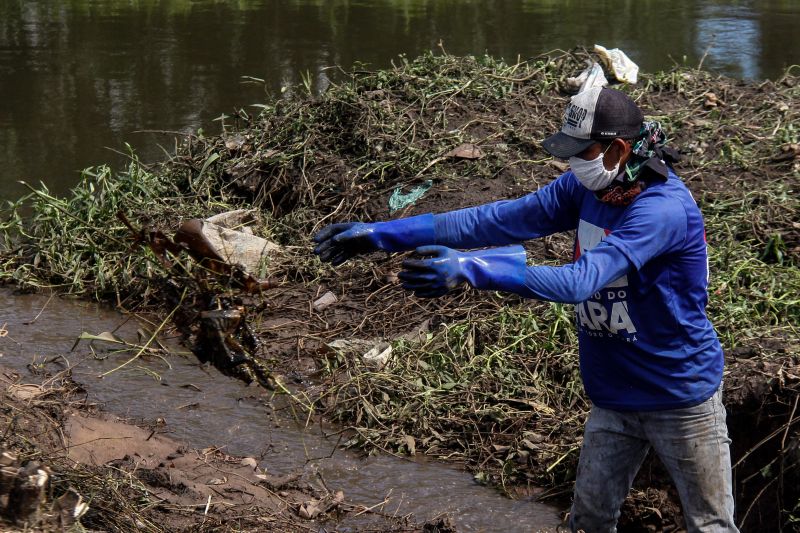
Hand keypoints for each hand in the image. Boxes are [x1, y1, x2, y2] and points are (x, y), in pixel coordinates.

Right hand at [313, 222, 379, 265]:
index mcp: (346, 227)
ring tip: (323, 260)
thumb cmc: (370, 232)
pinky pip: (345, 254)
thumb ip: (345, 236)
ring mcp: (352, 242)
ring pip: (338, 249)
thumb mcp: (357, 233)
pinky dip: (340, 259)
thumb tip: (333, 241)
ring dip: (330, 254)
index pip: (331, 230)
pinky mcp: (356, 250)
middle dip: (324, 246)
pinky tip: (334, 263)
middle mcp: (347, 235)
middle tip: (315, 253)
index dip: (322, 235)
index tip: (315, 241)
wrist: (382, 238)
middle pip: (332, 241)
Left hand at [399, 244, 527, 297]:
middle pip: (417, 277)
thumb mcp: (441, 249)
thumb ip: (428, 249)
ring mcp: (439, 285)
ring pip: (421, 287)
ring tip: (403, 284)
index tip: (403, 263)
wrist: (466, 269)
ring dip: (410, 286)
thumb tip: (415, 250)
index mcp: (436, 264)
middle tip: (399, 274)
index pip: (418, 265)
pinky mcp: (442, 291)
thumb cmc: (452, 257)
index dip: (408, 264)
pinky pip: (429, 294)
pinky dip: (420, 293)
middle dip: (406, 276)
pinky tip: (414, 292)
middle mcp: (436, 275)